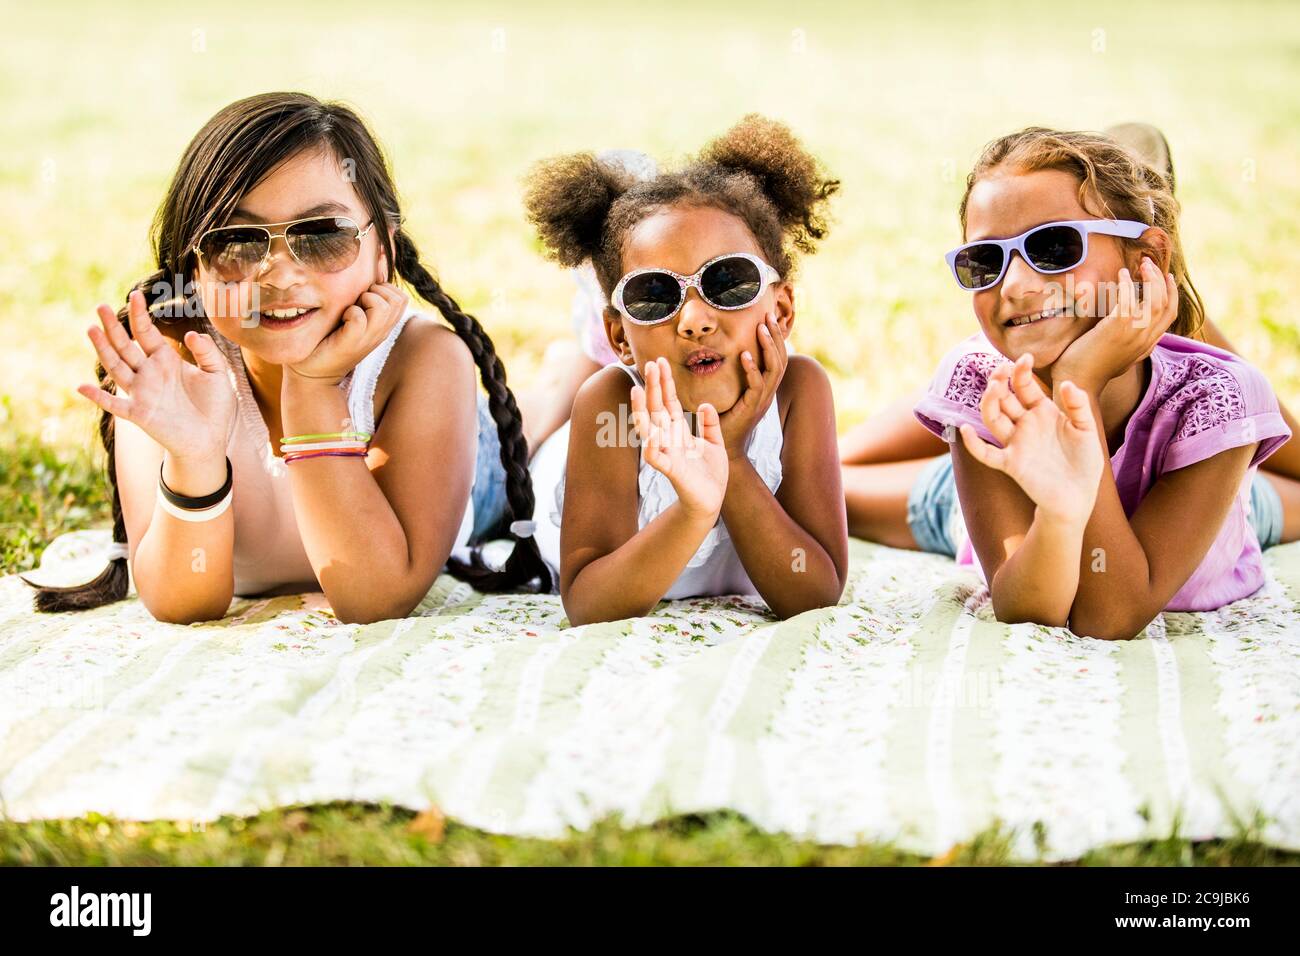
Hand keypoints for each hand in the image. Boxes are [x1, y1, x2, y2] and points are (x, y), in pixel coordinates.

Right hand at [77, 289, 234, 463]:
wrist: (211, 439)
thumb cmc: (215, 406)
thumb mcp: (218, 373)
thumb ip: (207, 351)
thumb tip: (191, 334)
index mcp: (166, 360)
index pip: (147, 333)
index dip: (140, 315)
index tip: (135, 295)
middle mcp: (149, 373)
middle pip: (125, 346)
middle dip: (113, 327)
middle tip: (100, 306)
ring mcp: (141, 393)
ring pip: (116, 367)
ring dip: (103, 350)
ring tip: (92, 329)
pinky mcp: (139, 414)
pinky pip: (115, 405)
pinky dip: (98, 397)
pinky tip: (81, 387)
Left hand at [286, 282, 407, 385]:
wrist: (312, 373)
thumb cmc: (328, 339)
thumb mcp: (351, 317)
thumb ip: (362, 300)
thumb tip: (371, 270)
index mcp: (383, 326)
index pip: (402, 298)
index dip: (384, 289)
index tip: (364, 297)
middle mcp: (380, 332)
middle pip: (398, 299)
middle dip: (377, 291)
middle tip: (358, 301)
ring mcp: (368, 339)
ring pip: (383, 306)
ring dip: (366, 299)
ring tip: (351, 308)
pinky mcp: (351, 343)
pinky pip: (359, 318)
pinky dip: (350, 312)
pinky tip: (341, 319)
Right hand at [629, 357, 728, 519]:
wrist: (711, 501)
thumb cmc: (709, 473)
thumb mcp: (714, 442)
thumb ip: (709, 423)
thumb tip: (705, 404)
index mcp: (678, 431)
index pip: (668, 401)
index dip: (664, 382)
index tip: (660, 361)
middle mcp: (668, 439)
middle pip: (657, 409)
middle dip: (654, 387)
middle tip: (650, 363)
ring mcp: (668, 454)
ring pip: (649, 429)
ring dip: (642, 411)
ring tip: (638, 391)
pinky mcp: (672, 471)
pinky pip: (657, 459)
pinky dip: (652, 448)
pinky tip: (649, 436)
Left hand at [718, 312, 786, 459]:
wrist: (724, 449)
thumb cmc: (724, 422)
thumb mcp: (730, 394)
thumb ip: (730, 376)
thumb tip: (719, 355)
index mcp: (764, 388)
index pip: (776, 358)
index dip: (774, 338)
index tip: (767, 319)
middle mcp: (767, 393)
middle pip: (780, 359)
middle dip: (775, 336)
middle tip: (768, 315)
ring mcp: (762, 400)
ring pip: (773, 369)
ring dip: (767, 347)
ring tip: (760, 328)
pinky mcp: (752, 408)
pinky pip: (757, 385)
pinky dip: (752, 369)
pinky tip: (743, 355)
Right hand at [959, 353, 1105, 525]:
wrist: (1079, 496)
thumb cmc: (1084, 463)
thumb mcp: (1087, 429)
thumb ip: (1078, 406)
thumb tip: (1067, 383)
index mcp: (1042, 412)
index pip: (1024, 386)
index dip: (1021, 372)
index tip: (1024, 358)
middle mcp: (1025, 425)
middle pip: (1003, 398)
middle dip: (999, 381)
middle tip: (1000, 369)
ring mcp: (1016, 444)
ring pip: (993, 420)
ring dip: (989, 403)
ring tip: (993, 388)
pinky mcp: (1011, 464)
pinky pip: (987, 454)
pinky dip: (973, 444)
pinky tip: (964, 430)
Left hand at [1054, 256, 1177, 393]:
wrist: (1077, 381)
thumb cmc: (1090, 368)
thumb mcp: (1119, 356)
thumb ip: (1131, 342)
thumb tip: (1132, 327)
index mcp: (1146, 345)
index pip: (1170, 315)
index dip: (1171, 294)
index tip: (1166, 277)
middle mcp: (1145, 339)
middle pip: (1166, 304)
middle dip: (1161, 281)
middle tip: (1150, 264)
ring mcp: (1133, 334)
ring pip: (1155, 300)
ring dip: (1150, 278)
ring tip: (1141, 264)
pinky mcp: (1117, 328)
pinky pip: (1130, 299)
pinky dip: (1127, 283)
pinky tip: (1122, 274)